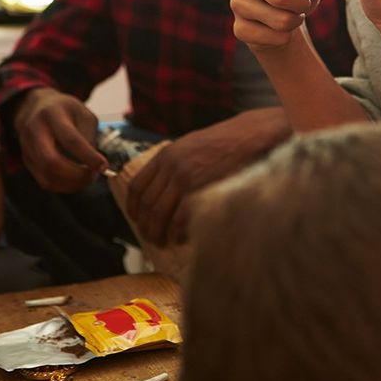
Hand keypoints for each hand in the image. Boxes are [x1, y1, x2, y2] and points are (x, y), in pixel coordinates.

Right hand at [12, 87, 106, 192]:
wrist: (36, 106)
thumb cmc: (66, 111)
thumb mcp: (83, 113)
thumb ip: (89, 136)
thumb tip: (94, 165)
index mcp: (52, 115)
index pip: (70, 140)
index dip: (88, 156)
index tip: (104, 166)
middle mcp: (35, 131)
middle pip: (52, 163)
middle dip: (76, 175)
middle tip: (93, 176)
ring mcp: (27, 147)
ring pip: (47, 176)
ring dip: (71, 184)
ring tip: (87, 178)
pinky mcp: (26, 160)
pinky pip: (44, 181)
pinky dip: (63, 186)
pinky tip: (75, 180)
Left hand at [125, 109, 288, 245]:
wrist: (247, 138)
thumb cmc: (222, 143)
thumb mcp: (190, 146)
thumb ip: (172, 164)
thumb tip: (161, 190)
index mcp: (165, 155)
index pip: (136, 186)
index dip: (133, 208)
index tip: (136, 219)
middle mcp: (170, 167)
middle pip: (146, 204)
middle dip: (145, 225)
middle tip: (150, 237)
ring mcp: (185, 179)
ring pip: (158, 214)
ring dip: (157, 232)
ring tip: (162, 242)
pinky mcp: (200, 190)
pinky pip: (179, 219)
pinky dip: (176, 232)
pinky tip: (179, 238)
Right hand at [231, 0, 336, 51]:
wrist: (282, 16)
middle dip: (302, 4)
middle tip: (305, 3)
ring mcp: (238, 3)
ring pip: (280, 20)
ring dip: (296, 20)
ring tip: (295, 15)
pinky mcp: (240, 28)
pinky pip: (274, 38)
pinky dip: (286, 36)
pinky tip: (282, 29)